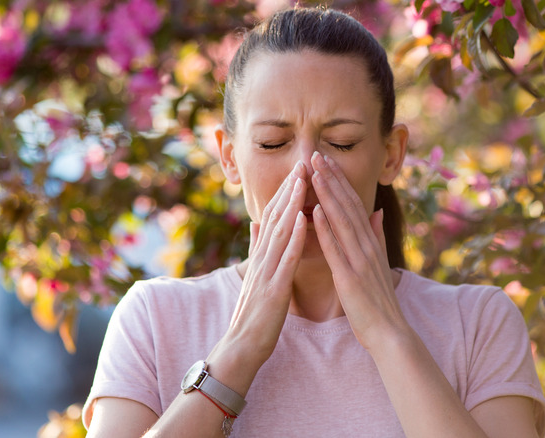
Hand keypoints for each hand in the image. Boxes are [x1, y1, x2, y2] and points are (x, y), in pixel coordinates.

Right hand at [209, 161, 307, 371]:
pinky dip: (294, 237)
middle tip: (302, 162)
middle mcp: (262, 258)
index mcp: (261, 255)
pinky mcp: (273, 289)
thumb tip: (256, 222)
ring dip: (291, 204)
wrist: (241, 346)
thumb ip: (256, 247)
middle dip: (289, 189)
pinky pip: (285, 259)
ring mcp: (266, 272)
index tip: (298, 169)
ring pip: (280, 232)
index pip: (273, 217)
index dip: (285, 192)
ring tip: (302, 180)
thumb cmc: (253, 313)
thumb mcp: (254, 274)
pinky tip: (303, 219)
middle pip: (276, 217)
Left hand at [310, 151, 408, 350]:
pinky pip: (336, 248)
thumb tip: (375, 212)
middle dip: (331, 178)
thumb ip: (376, 235)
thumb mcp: (378, 262)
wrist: (389, 332)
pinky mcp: (349, 276)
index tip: (325, 160)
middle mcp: (366, 245)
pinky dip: (326, 228)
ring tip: (314, 172)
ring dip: (327, 194)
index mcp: (370, 242)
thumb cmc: (378, 300)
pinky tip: (315, 211)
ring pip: (341, 220)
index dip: (339, 181)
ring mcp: (359, 259)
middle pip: (347, 205)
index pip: (353, 204)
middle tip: (316, 154)